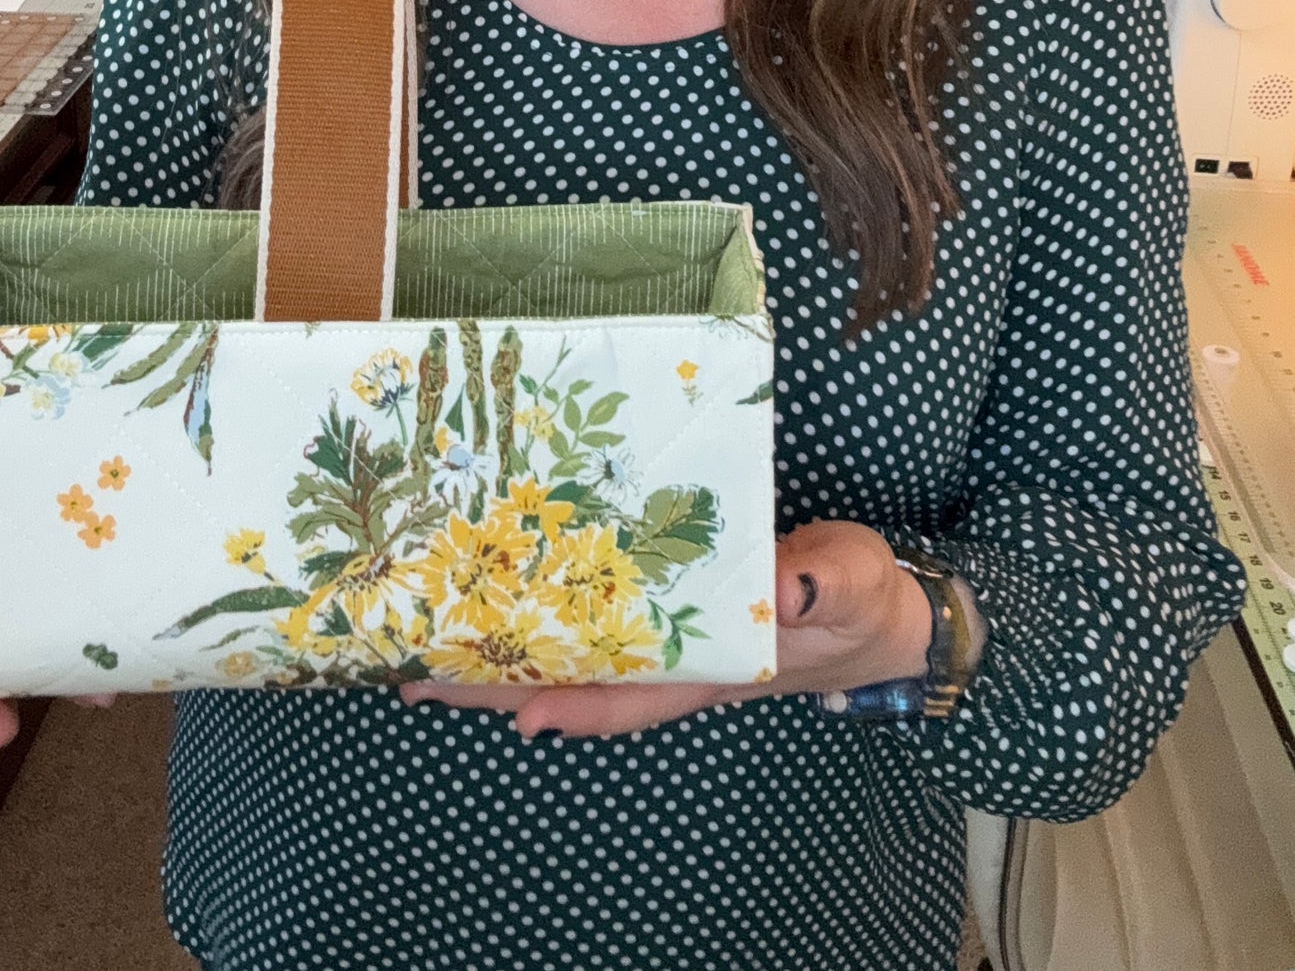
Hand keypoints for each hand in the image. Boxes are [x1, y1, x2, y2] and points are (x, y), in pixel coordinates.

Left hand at [399, 518, 934, 740]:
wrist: (876, 606)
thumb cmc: (861, 597)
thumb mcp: (853, 582)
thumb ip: (825, 582)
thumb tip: (789, 583)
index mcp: (715, 666)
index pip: (632, 693)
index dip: (574, 702)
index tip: (517, 711)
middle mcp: (676, 659)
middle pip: (577, 681)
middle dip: (499, 686)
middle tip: (418, 677)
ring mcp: (666, 635)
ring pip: (572, 654)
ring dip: (505, 652)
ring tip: (427, 642)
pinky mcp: (662, 603)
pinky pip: (591, 618)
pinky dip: (544, 615)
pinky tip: (498, 599)